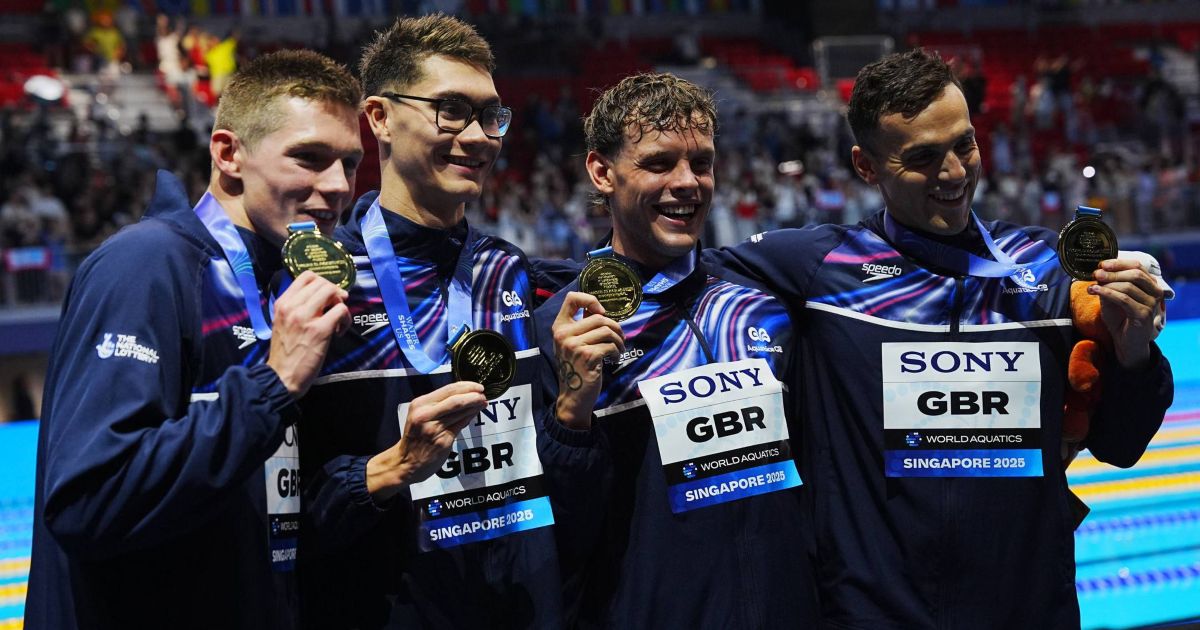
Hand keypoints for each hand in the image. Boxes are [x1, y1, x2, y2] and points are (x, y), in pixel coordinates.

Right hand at [267, 271, 349, 397]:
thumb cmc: (284, 352)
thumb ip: (296, 308)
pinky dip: (345, 320)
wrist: (281, 376)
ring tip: (337, 321)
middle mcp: (292, 306)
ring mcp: (305, 317)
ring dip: (341, 305)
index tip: (327, 297)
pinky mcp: (320, 330)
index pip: (306, 276)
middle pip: (323, 283)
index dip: (323, 283)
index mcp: (283, 303)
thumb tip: (322, 299)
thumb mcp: (283, 323)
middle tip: (336, 309)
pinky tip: (338, 332)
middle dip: (335, 294)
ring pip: (333, 293)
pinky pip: (341, 311)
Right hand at [366, 381, 487, 499]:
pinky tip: (474, 414)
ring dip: (475, 406)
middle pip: (455, 400)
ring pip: (460, 412)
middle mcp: (425, 415)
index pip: (447, 390)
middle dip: (473, 395)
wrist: (406, 462)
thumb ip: (439, 405)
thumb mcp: (420, 415)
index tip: (478, 386)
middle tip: (483, 394)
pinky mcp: (443, 441)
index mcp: (419, 404)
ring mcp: (434, 428)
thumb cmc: (415, 437)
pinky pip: (460, 425)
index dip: (466, 386)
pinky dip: (469, 417)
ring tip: (483, 402)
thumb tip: (464, 394)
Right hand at [552, 291, 624, 429]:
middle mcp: (564, 334)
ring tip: (618, 349)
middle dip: (615, 326)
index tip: (601, 312)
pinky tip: (613, 359)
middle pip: (598, 317)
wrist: (573, 396)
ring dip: (618, 340)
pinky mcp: (587, 356)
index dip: (590, 300)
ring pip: (607, 330)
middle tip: (619, 338)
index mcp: (559, 327)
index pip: (572, 298)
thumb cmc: (576, 368)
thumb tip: (599, 310)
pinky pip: (610, 345)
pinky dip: (616, 352)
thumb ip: (582, 327)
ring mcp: (574, 345)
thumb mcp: (573, 344)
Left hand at [1088, 259, 1163, 368]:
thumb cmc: (1120, 318)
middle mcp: (1155, 292)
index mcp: (1150, 285)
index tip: (1102, 264)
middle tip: (1096, 273)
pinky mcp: (1143, 314)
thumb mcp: (1112, 298)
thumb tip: (1099, 271)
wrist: (1126, 342)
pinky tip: (1095, 291)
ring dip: (1107, 283)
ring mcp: (1151, 304)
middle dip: (1113, 272)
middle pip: (1134, 274)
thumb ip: (1109, 284)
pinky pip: (1124, 299)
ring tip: (1092, 284)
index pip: (1137, 266)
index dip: (1119, 263)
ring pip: (1128, 286)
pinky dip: (1107, 293)